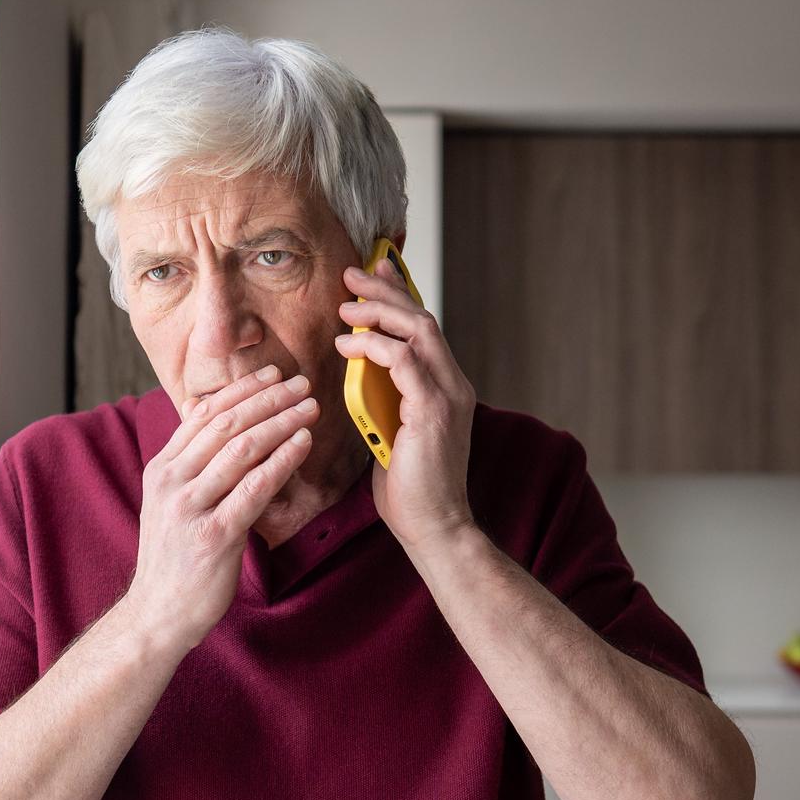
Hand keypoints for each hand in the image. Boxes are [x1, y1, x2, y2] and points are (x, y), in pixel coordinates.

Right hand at [121, 364, 320, 651]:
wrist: (158, 614)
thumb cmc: (174, 560)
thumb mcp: (172, 503)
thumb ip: (191, 465)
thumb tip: (215, 423)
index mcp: (162, 469)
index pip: (204, 414)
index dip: (241, 389)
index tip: (272, 374)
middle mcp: (172, 481)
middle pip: (226, 423)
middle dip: (268, 398)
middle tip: (301, 382)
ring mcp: (191, 507)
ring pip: (241, 448)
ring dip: (281, 421)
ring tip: (310, 406)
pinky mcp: (214, 535)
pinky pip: (255, 487)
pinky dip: (282, 460)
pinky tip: (303, 443)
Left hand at [336, 257, 476, 554]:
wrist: (434, 527)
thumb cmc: (411, 488)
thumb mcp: (393, 431)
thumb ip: (386, 398)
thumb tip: (360, 370)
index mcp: (447, 388)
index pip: (425, 329)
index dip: (400, 295)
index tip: (375, 272)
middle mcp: (454, 385)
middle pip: (422, 318)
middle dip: (385, 291)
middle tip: (353, 275)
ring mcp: (447, 396)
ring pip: (417, 331)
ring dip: (377, 312)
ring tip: (345, 307)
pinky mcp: (433, 411)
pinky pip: (403, 361)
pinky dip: (373, 346)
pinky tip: (347, 344)